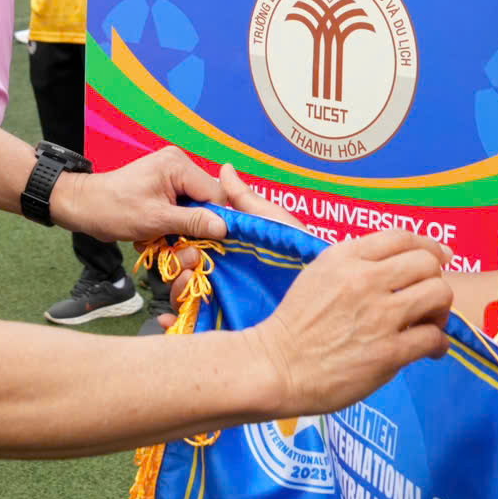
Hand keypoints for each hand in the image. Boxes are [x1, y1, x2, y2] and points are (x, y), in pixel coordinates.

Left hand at [51, 145, 230, 247]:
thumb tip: (225, 227)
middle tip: (175, 243)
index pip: (216, 193)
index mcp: (178, 166)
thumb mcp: (156, 220)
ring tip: (159, 238)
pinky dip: (170, 225)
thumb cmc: (114, 210)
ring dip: (180, 229)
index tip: (209, 242)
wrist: (83, 206)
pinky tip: (153, 233)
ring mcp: (171, 175)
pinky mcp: (164, 187)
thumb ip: (193, 222)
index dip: (216, 220)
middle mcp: (178, 165)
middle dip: (193, 226)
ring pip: (193, 209)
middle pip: (206, 201)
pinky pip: (180, 209)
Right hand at [159, 170, 316, 327]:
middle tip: (191, 258)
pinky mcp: (223, 329)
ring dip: (176, 286)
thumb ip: (247, 201)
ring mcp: (220, 304)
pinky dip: (175, 322)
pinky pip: (190, 327)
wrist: (322, 303)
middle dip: (178, 261)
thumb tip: (225, 169)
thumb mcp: (275, 225)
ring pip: (182, 296)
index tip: (185, 232)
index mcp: (229, 253)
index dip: (184, 236)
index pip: (194, 243)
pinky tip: (178, 313)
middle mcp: (220, 278)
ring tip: (190, 279)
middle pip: (182, 269)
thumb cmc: (301, 259)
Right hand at [248, 229, 452, 415]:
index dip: (429, 246)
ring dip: (442, 311)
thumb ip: (355, 262)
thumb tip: (397, 264)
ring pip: (438, 294)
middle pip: (427, 263)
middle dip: (436, 279)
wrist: (276, 367)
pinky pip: (433, 337)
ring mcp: (378, 317)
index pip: (402, 236)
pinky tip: (431, 350)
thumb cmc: (296, 324)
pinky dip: (439, 343)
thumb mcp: (319, 274)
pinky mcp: (388, 352)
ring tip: (431, 324)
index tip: (440, 257)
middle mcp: (364, 280)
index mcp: (345, 258)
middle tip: (429, 299)